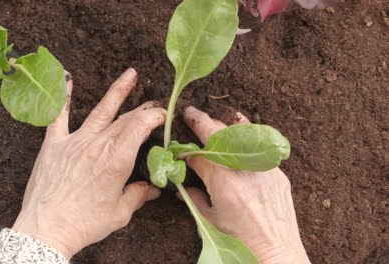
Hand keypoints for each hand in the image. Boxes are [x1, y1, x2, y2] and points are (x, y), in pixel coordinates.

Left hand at [12, 69, 165, 259]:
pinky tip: (67, 78)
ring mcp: (75, 142)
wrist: (47, 230)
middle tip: (154, 102)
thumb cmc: (84, 224)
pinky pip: (58, 116)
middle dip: (142, 108)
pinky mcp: (54, 145)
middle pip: (125, 118)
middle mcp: (98, 144)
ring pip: (100, 110)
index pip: (141, 126)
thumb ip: (138, 195)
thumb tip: (152, 189)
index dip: (155, 116)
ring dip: (117, 91)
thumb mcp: (119, 213)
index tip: (163, 115)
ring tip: (130, 74)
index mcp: (117, 159)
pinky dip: (63, 97)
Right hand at [179, 106, 309, 263]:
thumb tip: (184, 187)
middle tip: (191, 113)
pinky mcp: (277, 173)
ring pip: (243, 135)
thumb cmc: (240, 241)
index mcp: (224, 182)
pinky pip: (260, 148)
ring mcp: (264, 169)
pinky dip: (248, 139)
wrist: (276, 252)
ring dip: (227, 125)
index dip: (186, 150)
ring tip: (218, 117)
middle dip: (202, 122)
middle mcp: (244, 169)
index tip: (179, 146)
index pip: (199, 155)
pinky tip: (242, 135)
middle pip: (219, 135)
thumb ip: (194, 199)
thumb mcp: (210, 221)